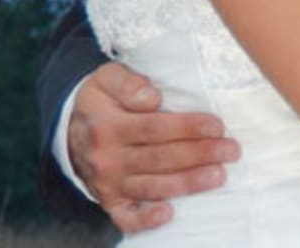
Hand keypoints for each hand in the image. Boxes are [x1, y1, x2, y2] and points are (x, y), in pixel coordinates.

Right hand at [68, 61, 240, 233]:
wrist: (68, 129)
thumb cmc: (99, 100)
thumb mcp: (106, 78)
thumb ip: (128, 83)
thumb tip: (152, 98)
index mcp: (107, 125)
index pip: (153, 128)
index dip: (187, 128)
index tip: (216, 126)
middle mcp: (106, 158)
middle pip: (160, 158)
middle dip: (200, 154)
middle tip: (231, 150)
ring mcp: (106, 183)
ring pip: (152, 186)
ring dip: (188, 183)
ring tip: (218, 176)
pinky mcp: (109, 201)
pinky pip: (126, 218)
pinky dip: (146, 220)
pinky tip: (169, 215)